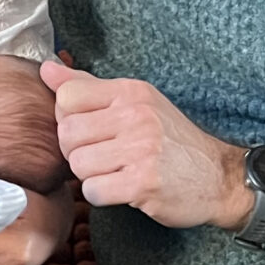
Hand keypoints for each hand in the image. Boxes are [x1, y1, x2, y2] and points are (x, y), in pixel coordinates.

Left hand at [41, 59, 251, 230]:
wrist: (218, 177)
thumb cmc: (170, 140)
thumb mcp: (136, 103)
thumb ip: (89, 87)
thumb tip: (47, 69)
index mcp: (131, 92)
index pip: (66, 97)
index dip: (68, 119)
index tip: (89, 130)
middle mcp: (136, 116)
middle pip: (67, 134)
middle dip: (78, 151)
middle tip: (103, 157)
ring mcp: (141, 149)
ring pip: (78, 165)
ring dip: (91, 176)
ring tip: (116, 172)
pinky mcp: (143, 183)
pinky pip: (93, 191)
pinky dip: (102, 195)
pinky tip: (122, 189)